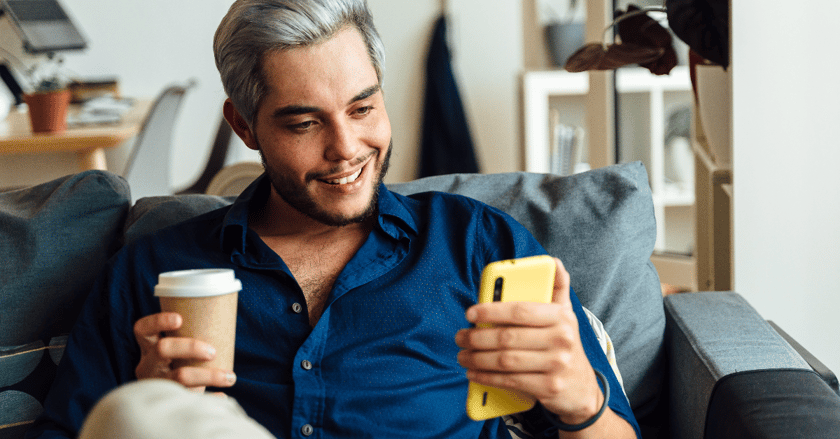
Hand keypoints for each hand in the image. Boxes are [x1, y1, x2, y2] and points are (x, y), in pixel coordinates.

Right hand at [133, 312, 235, 392]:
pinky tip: (222, 396)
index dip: (158, 321)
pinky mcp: (169, 402)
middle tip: (213, 352)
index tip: (179, 318)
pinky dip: (210, 398)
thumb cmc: (178, 366)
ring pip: (180, 377)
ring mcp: (158, 384)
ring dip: (209, 376)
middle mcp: (149, 366)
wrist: (167, 404)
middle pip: (162, 349)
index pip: (142, 330)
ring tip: (230, 377)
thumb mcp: (176, 351)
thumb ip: (191, 336)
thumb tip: (226, 313)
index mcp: (148, 349)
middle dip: (190, 347)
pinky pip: (191, 399)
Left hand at [455, 257, 602, 423]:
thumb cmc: (563, 344)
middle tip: (460, 337)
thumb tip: (554, 261)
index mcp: (561, 316)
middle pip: (508, 338)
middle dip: (476, 338)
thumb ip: (557, 288)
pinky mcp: (549, 388)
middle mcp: (562, 340)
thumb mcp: (565, 315)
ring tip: (462, 355)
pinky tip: (473, 372)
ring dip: (477, 359)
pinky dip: (486, 377)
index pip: (520, 310)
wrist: (582, 388)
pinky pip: (510, 380)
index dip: (491, 311)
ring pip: (505, 360)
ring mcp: (556, 365)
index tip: (470, 313)